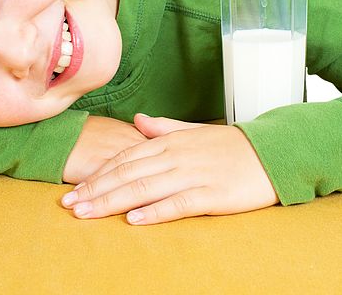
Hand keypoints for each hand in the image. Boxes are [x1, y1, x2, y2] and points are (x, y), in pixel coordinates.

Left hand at [60, 113, 279, 224]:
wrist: (273, 153)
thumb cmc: (233, 146)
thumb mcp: (196, 132)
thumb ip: (164, 128)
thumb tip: (138, 121)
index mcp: (171, 142)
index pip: (125, 157)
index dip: (97, 173)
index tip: (74, 188)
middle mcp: (176, 157)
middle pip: (127, 174)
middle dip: (95, 190)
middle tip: (68, 204)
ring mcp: (193, 175)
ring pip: (144, 188)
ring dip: (112, 202)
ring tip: (87, 213)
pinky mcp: (211, 194)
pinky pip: (178, 204)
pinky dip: (154, 212)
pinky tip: (134, 220)